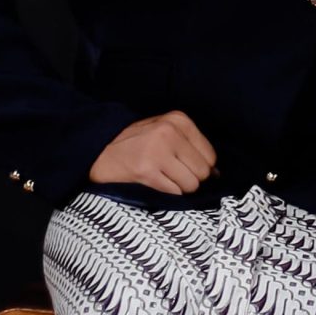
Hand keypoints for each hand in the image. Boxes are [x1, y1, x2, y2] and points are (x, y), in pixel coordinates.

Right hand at [89, 111, 216, 194]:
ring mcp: (158, 152)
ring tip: (163, 179)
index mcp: (178, 120)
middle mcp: (170, 132)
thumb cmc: (136, 143)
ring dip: (180, 189)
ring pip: (191, 185)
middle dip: (192, 180)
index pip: (210, 155)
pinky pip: (174, 193)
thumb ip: (190, 147)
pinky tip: (154, 184)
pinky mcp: (146, 171)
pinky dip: (168, 194)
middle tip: (173, 175)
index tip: (185, 168)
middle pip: (203, 172)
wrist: (98, 149)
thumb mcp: (164, 131)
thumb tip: (217, 174)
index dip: (201, 168)